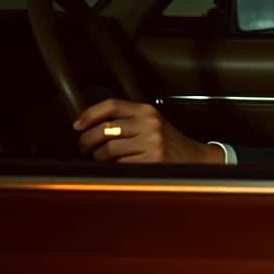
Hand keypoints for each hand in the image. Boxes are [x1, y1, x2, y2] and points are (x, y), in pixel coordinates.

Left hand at [74, 99, 223, 163]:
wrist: (196, 159)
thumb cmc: (169, 143)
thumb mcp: (152, 123)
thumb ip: (128, 119)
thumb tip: (91, 125)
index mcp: (147, 111)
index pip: (111, 105)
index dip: (89, 114)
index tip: (77, 125)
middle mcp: (149, 123)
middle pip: (105, 129)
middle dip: (87, 140)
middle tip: (84, 147)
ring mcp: (151, 143)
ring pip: (108, 149)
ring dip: (98, 157)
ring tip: (100, 159)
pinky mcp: (152, 161)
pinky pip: (119, 165)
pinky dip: (112, 168)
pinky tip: (115, 167)